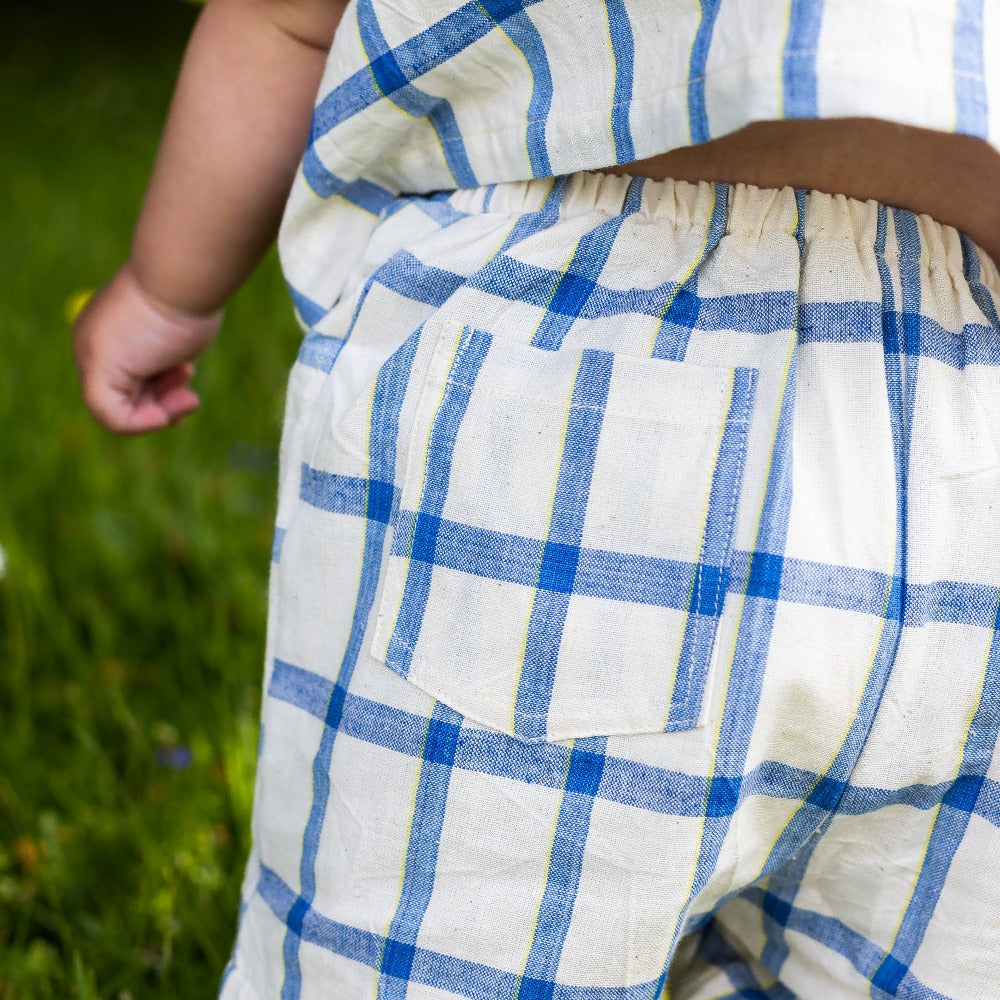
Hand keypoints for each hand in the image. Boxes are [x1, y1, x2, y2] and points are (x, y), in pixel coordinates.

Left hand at [72, 263, 222, 434]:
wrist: (179, 278)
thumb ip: (168, 355)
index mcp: (110, 331)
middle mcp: (94, 344)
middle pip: (123, 397)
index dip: (160, 391)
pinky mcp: (98, 372)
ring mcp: (92, 358)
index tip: (189, 379)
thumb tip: (175, 373)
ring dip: (161, 414)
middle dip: (162, 405)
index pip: (126, 378)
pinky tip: (167, 415)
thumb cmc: (185, 299)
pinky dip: (142, 425)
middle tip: (191, 399)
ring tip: (189, 398)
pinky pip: (112, 418)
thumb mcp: (178, 332)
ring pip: (118, 412)